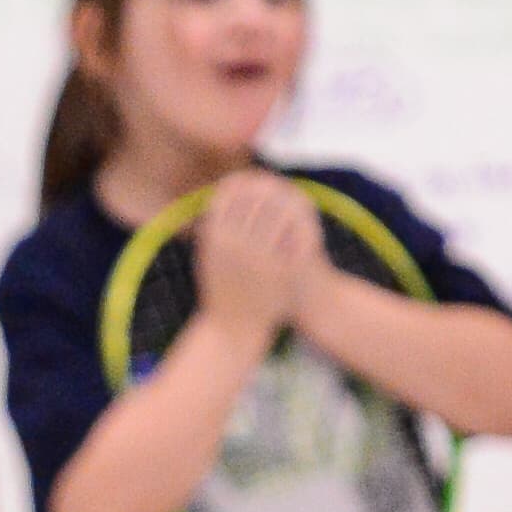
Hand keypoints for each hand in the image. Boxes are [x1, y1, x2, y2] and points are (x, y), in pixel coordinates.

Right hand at [192, 167, 323, 349]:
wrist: (230, 331)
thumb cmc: (218, 291)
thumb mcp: (207, 257)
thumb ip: (210, 226)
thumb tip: (221, 193)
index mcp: (214, 238)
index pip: (229, 194)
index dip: (243, 182)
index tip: (254, 180)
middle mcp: (235, 245)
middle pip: (256, 199)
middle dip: (268, 188)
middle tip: (277, 184)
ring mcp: (258, 258)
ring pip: (278, 214)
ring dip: (287, 202)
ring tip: (292, 198)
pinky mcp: (278, 271)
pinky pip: (293, 238)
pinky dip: (299, 226)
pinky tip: (304, 222)